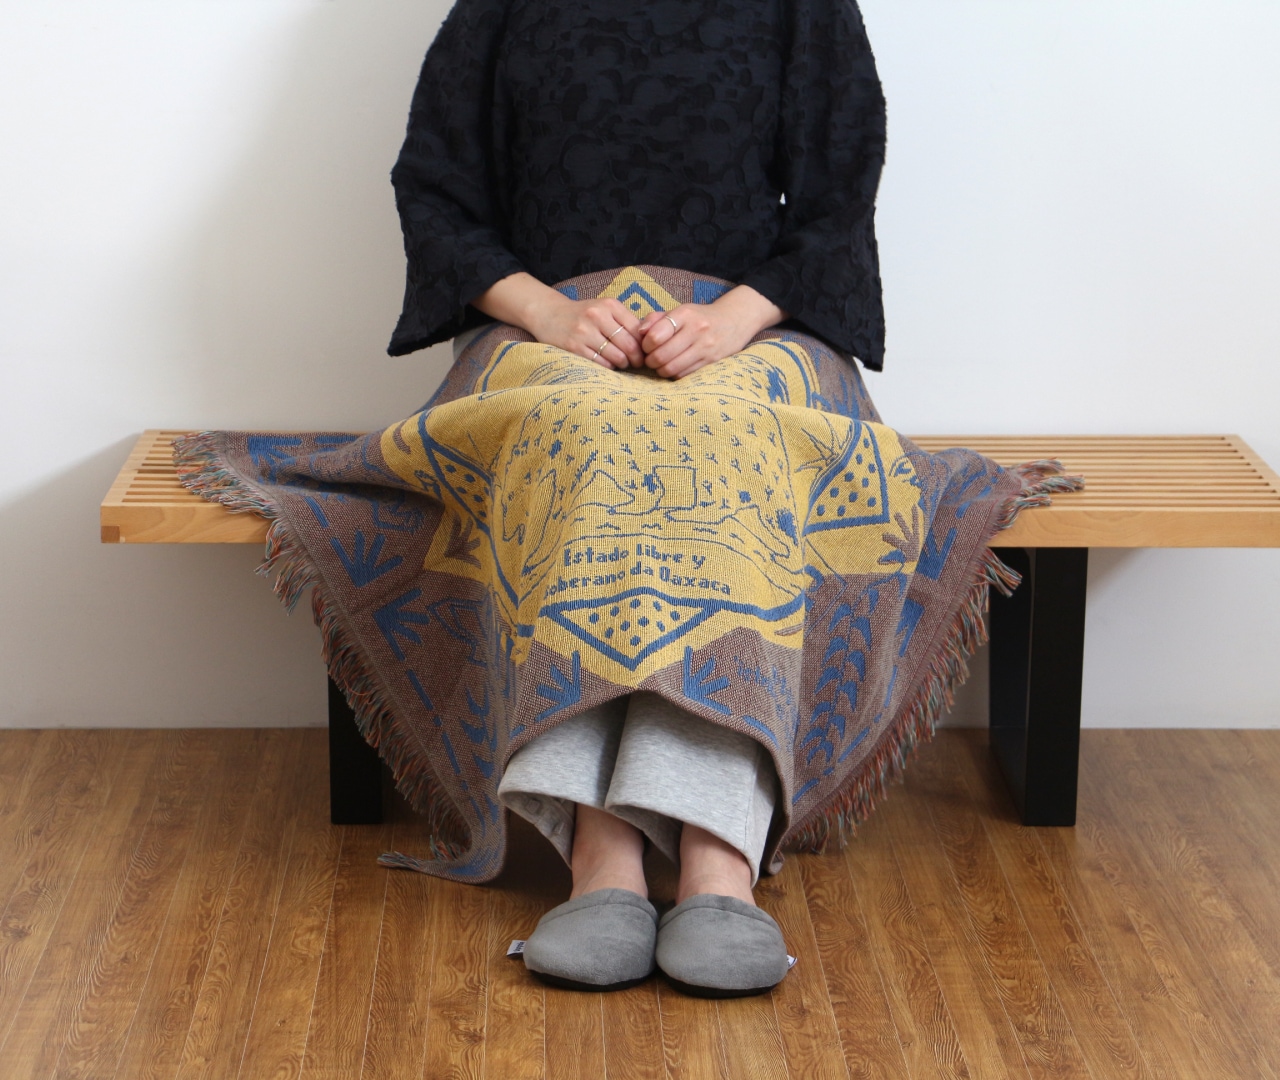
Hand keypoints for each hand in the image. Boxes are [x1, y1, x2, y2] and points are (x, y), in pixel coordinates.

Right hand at [472, 272, 642, 367]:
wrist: (548, 314)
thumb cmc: (583, 314)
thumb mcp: (604, 309)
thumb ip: (624, 321)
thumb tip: (648, 342)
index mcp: (609, 305)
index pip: (637, 330)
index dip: (643, 346)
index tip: (644, 353)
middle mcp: (597, 316)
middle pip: (628, 345)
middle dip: (635, 358)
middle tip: (636, 364)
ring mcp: (584, 332)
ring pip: (615, 357)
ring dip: (622, 364)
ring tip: (621, 364)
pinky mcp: (573, 347)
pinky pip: (599, 363)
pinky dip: (607, 367)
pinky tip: (607, 364)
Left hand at [637, 285, 785, 378]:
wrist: (734, 321)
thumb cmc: (699, 317)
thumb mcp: (679, 311)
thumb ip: (656, 319)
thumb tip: (639, 331)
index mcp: (685, 314)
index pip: (655, 335)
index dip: (645, 345)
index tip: (646, 346)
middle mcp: (696, 330)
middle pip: (662, 356)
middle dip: (650, 361)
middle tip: (650, 359)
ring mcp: (706, 348)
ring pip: (672, 369)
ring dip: (661, 370)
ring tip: (661, 364)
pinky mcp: (712, 362)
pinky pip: (684, 375)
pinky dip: (675, 374)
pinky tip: (675, 367)